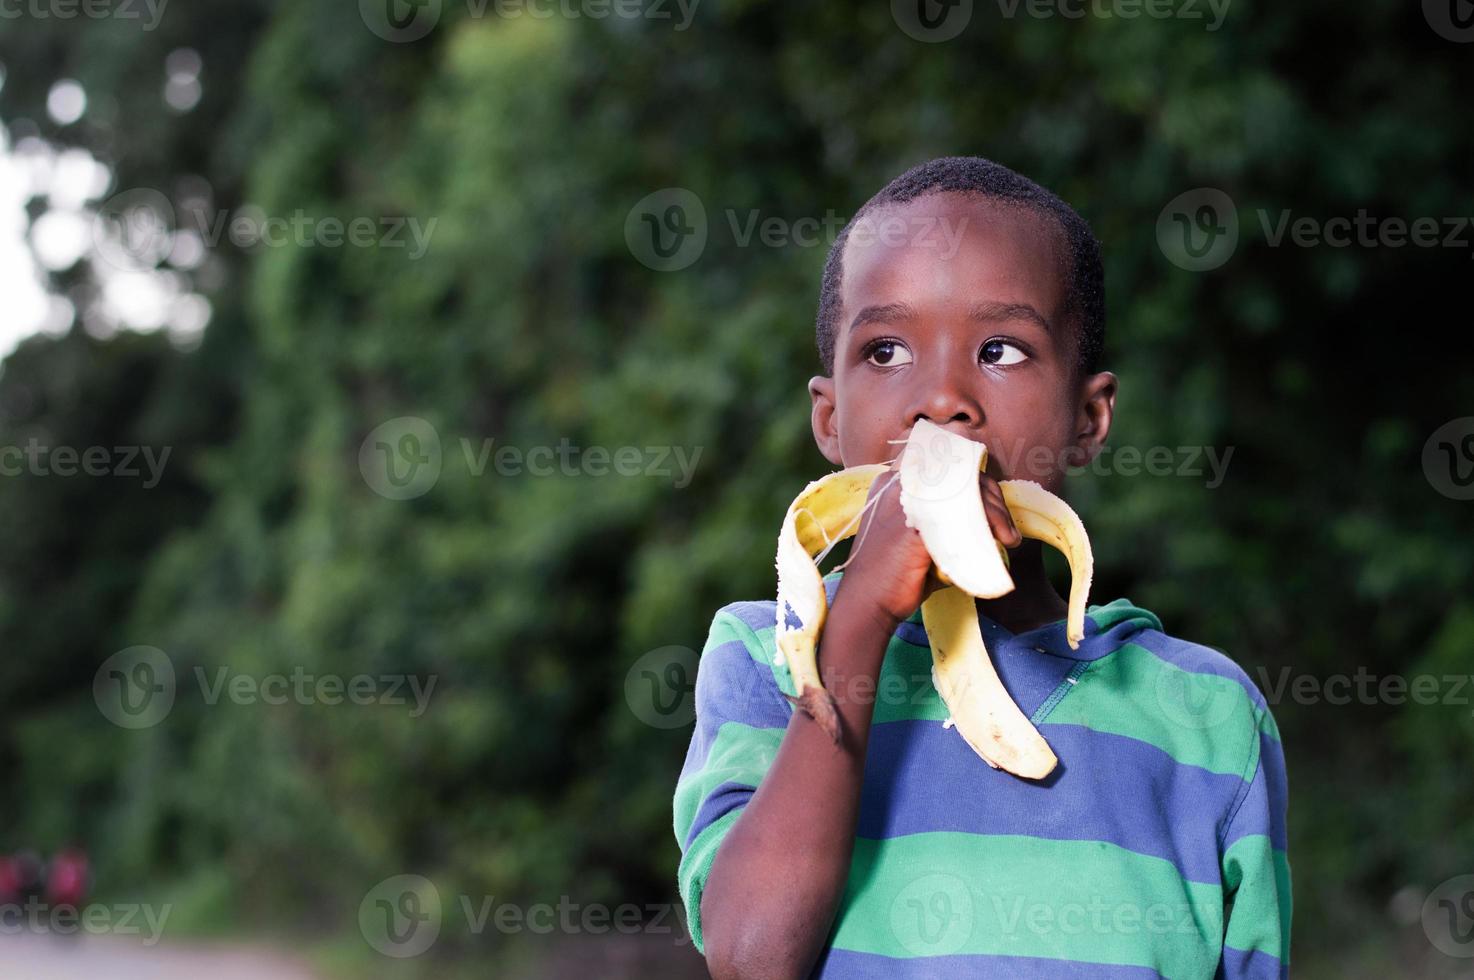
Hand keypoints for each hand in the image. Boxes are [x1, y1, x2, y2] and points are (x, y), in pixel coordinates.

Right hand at [835, 464, 1020, 626]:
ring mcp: (906, 501)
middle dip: (994, 502)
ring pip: (966, 493)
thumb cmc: (894, 577)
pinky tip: (996, 543)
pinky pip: (962, 515)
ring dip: (995, 514)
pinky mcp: (915, 523)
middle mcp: (899, 484)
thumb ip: (945, 524)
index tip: (997, 514)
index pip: (949, 471)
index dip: (981, 488)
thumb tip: (988, 525)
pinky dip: (985, 527)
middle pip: (962, 477)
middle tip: (1007, 531)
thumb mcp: (920, 539)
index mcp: (895, 483)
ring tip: (1008, 539)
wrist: (866, 603)